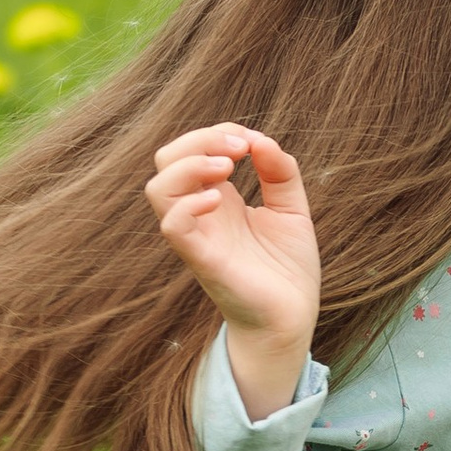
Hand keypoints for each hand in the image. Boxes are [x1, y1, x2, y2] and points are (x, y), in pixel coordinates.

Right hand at [146, 125, 321, 418]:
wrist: (292, 317)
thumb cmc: (287, 268)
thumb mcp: (292, 208)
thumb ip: (280, 171)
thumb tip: (262, 140)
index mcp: (218, 197)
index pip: (193, 149)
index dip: (220, 132)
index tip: (254, 141)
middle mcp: (201, 213)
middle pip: (166, 159)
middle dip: (200, 140)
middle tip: (239, 150)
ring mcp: (197, 235)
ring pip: (157, 188)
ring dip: (190, 165)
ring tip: (228, 169)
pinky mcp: (202, 260)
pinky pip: (172, 226)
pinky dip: (189, 204)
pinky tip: (220, 201)